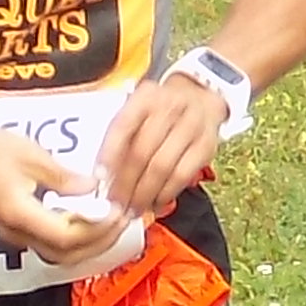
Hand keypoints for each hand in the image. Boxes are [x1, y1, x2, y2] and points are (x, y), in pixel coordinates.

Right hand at [0, 128, 136, 274]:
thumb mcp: (30, 155)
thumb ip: (64, 177)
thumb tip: (94, 187)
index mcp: (23, 216)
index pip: (71, 236)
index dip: (98, 228)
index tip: (117, 210)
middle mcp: (19, 234)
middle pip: (68, 254)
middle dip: (99, 240)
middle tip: (121, 219)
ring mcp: (16, 236)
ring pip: (60, 254)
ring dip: (88, 242)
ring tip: (108, 221)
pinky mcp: (15, 230)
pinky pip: (51, 244)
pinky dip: (74, 237)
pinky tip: (85, 218)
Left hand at [94, 69, 229, 218]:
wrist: (200, 98)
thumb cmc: (161, 111)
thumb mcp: (138, 110)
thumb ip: (120, 137)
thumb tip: (102, 175)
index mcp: (146, 96)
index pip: (122, 127)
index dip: (108, 155)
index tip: (99, 178)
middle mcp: (170, 107)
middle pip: (141, 152)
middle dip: (125, 184)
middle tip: (115, 204)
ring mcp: (191, 126)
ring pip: (161, 167)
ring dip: (144, 194)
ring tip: (133, 209)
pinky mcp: (206, 145)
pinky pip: (182, 175)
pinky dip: (166, 193)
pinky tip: (155, 203)